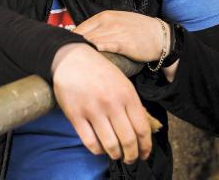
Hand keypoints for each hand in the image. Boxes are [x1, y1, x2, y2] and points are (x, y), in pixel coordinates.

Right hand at [51, 43, 151, 163]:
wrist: (72, 59)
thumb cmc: (100, 71)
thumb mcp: (123, 82)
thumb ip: (132, 104)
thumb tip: (141, 130)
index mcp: (127, 95)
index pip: (142, 128)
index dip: (145, 146)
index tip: (144, 154)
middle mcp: (112, 103)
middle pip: (128, 140)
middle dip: (131, 155)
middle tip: (131, 159)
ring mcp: (93, 110)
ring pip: (110, 144)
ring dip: (115, 155)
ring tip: (116, 156)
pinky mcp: (76, 116)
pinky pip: (90, 142)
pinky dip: (98, 151)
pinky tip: (101, 149)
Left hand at [73, 10, 167, 63]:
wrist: (159, 35)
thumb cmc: (137, 30)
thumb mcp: (117, 22)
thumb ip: (100, 28)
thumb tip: (82, 38)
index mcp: (105, 16)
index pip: (80, 28)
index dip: (71, 40)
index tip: (64, 51)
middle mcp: (108, 22)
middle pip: (83, 35)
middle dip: (73, 47)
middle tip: (64, 59)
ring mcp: (115, 32)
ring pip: (92, 42)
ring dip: (82, 53)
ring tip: (73, 64)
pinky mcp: (123, 43)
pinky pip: (104, 47)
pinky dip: (95, 53)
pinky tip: (88, 61)